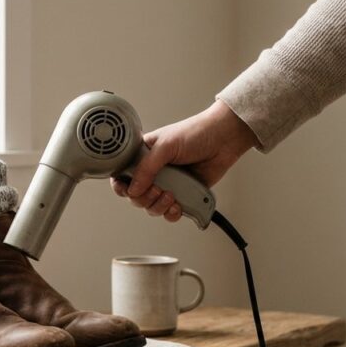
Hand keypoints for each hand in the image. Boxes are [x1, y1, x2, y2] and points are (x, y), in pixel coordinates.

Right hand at [111, 99, 257, 221]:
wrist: (224, 140)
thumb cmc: (196, 133)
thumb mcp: (166, 146)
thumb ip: (147, 167)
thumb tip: (133, 189)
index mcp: (143, 156)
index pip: (122, 176)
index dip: (122, 186)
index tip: (128, 189)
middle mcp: (153, 172)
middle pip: (135, 196)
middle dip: (144, 198)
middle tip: (157, 189)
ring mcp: (167, 184)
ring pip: (151, 207)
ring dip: (158, 206)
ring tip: (171, 196)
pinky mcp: (182, 194)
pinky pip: (170, 212)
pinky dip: (171, 213)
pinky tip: (178, 205)